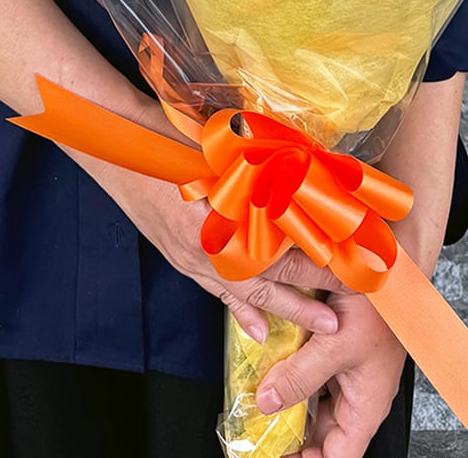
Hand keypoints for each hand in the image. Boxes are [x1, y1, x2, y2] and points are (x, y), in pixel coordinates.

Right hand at [91, 161, 345, 341]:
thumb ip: (254, 165)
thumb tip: (299, 171)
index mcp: (218, 216)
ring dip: (287, 307)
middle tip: (350, 302)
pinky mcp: (181, 258)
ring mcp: (192, 256)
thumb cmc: (166, 138)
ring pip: (248, 290)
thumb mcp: (216, 148)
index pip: (278, 244)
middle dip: (311, 289)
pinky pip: (217, 291)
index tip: (348, 260)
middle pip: (269, 274)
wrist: (117, 148)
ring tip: (321, 324)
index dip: (315, 254)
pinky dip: (241, 310)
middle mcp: (208, 244)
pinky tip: (260, 329)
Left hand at [254, 289, 407, 457]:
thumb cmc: (378, 304)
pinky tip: (269, 367)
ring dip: (288, 401)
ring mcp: (347, 368)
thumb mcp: (334, 344)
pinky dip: (290, 372)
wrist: (385, 262)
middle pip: (323, 430)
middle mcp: (357, 391)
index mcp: (365, 404)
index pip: (339, 454)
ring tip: (258, 401)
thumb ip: (299, 375)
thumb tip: (267, 403)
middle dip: (291, 433)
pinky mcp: (336, 346)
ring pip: (313, 399)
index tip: (277, 457)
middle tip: (259, 430)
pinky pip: (310, 369)